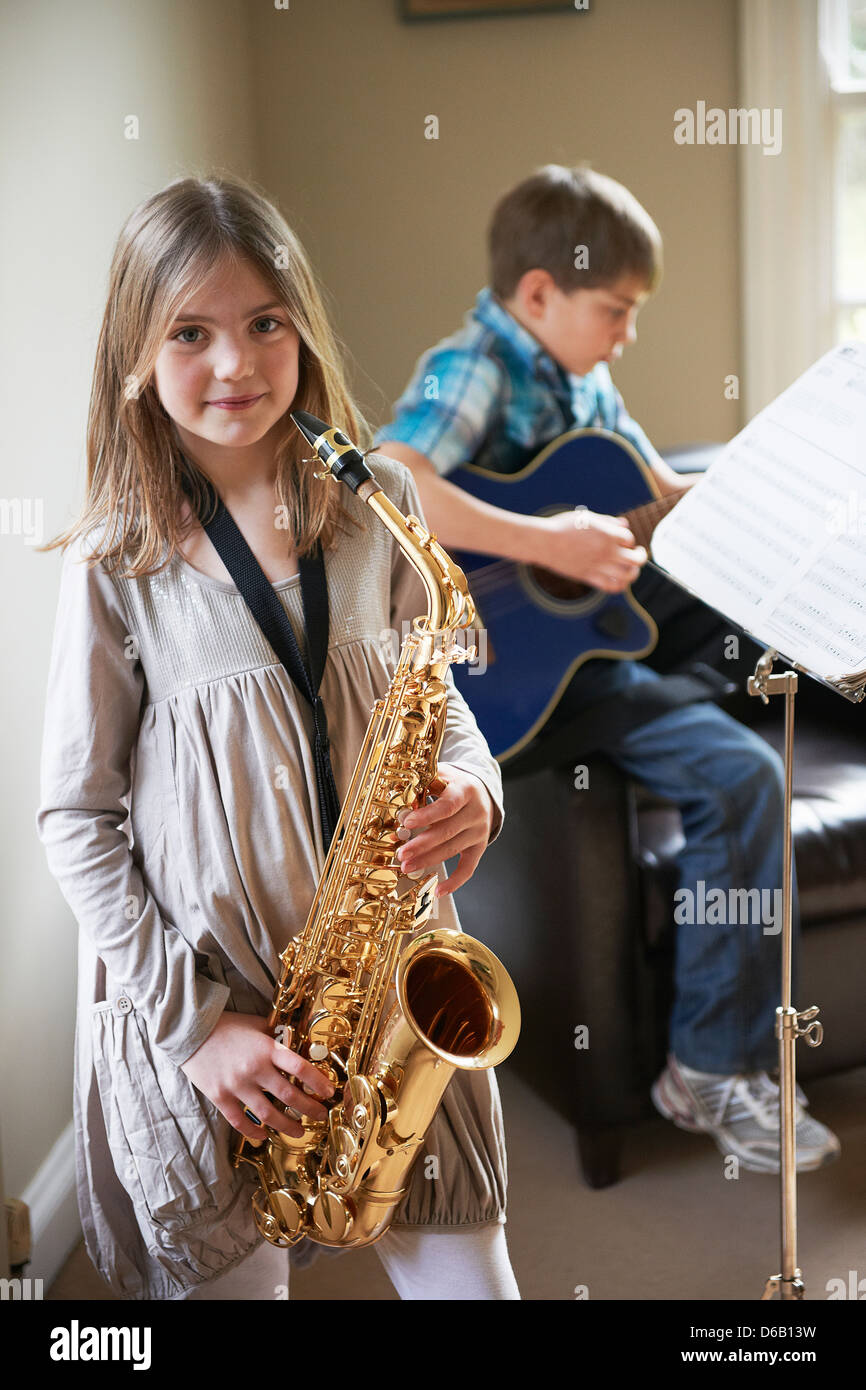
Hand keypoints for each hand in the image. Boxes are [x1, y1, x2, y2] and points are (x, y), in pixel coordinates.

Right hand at [180, 1012, 334, 1145]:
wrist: (190, 1031)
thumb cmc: (226, 1025)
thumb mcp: (256, 1024)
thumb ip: (276, 1036)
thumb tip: (299, 1044)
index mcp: (267, 1048)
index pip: (300, 1068)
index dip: (318, 1082)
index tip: (329, 1092)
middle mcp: (254, 1068)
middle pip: (289, 1096)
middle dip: (310, 1109)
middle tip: (321, 1115)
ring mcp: (236, 1085)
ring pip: (268, 1114)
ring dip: (287, 1126)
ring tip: (299, 1131)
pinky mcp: (219, 1097)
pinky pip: (240, 1121)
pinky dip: (254, 1131)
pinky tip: (264, 1135)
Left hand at [394, 762, 494, 898]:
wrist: (483, 792)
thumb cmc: (454, 784)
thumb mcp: (442, 775)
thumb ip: (423, 785)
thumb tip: (399, 801)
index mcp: (466, 790)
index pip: (447, 805)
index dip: (427, 815)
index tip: (407, 822)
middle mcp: (476, 812)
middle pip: (448, 831)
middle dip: (422, 844)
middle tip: (401, 853)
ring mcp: (479, 832)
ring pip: (452, 850)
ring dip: (428, 860)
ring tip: (407, 867)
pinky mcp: (479, 847)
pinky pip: (468, 868)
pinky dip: (455, 882)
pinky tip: (439, 890)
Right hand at [537, 509, 646, 591]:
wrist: (544, 542)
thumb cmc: (563, 526)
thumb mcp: (588, 517)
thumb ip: (608, 521)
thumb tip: (625, 523)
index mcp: (607, 534)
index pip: (630, 538)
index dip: (628, 538)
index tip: (621, 538)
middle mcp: (606, 552)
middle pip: (636, 560)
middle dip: (641, 556)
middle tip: (639, 554)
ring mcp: (598, 566)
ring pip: (627, 576)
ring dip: (633, 573)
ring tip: (631, 569)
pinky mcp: (589, 577)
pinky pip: (611, 586)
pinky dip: (619, 585)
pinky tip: (619, 580)